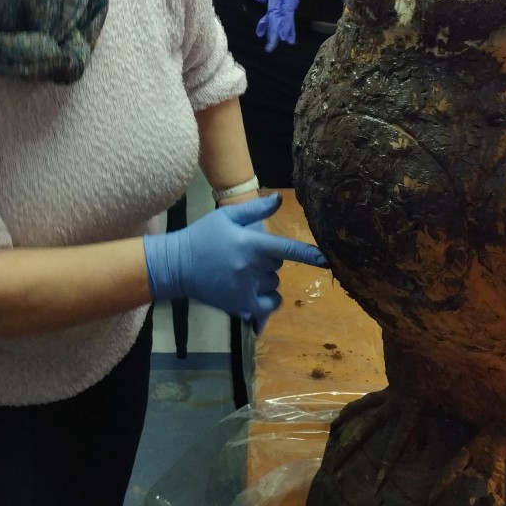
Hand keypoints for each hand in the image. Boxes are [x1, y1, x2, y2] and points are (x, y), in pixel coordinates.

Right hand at [144, 192, 325, 331]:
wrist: (177, 266)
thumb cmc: (203, 236)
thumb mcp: (227, 216)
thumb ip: (255, 209)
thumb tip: (280, 199)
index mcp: (251, 244)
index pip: (288, 249)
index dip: (310, 255)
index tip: (327, 260)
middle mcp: (252, 268)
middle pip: (279, 266)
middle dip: (269, 260)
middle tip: (246, 255)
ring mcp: (246, 289)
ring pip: (273, 285)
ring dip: (265, 280)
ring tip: (242, 273)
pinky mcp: (240, 306)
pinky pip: (267, 306)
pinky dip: (266, 302)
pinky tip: (255, 295)